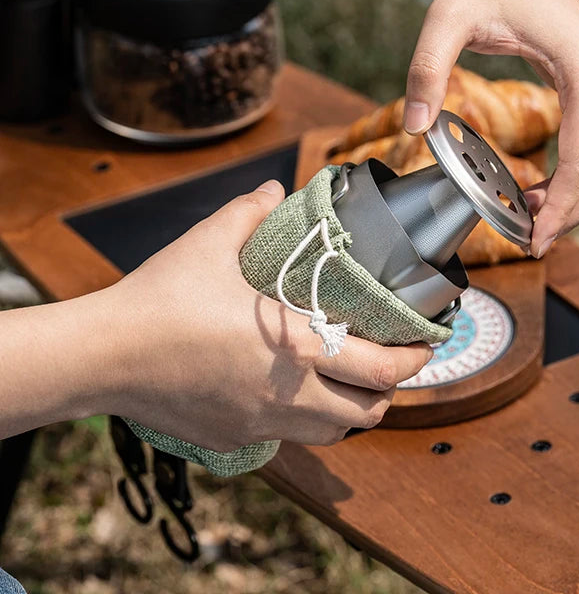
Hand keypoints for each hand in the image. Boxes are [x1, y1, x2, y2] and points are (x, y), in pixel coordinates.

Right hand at [103, 179, 431, 450]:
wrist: (103, 355)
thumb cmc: (159, 298)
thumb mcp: (210, 241)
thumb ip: (252, 210)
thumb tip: (276, 189)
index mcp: (297, 347)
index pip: (383, 369)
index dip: (416, 359)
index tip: (424, 343)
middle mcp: (288, 395)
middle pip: (370, 413)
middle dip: (393, 390)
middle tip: (392, 362)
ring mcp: (261, 424)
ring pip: (333, 434)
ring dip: (353, 410)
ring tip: (351, 379)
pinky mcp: (234, 439)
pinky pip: (289, 439)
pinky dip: (308, 421)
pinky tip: (295, 392)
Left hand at [402, 0, 578, 257]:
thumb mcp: (445, 21)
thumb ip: (427, 72)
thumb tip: (418, 130)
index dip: (560, 209)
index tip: (533, 240)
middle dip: (575, 215)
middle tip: (531, 241)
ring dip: (578, 201)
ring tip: (527, 218)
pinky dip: (577, 179)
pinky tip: (538, 191)